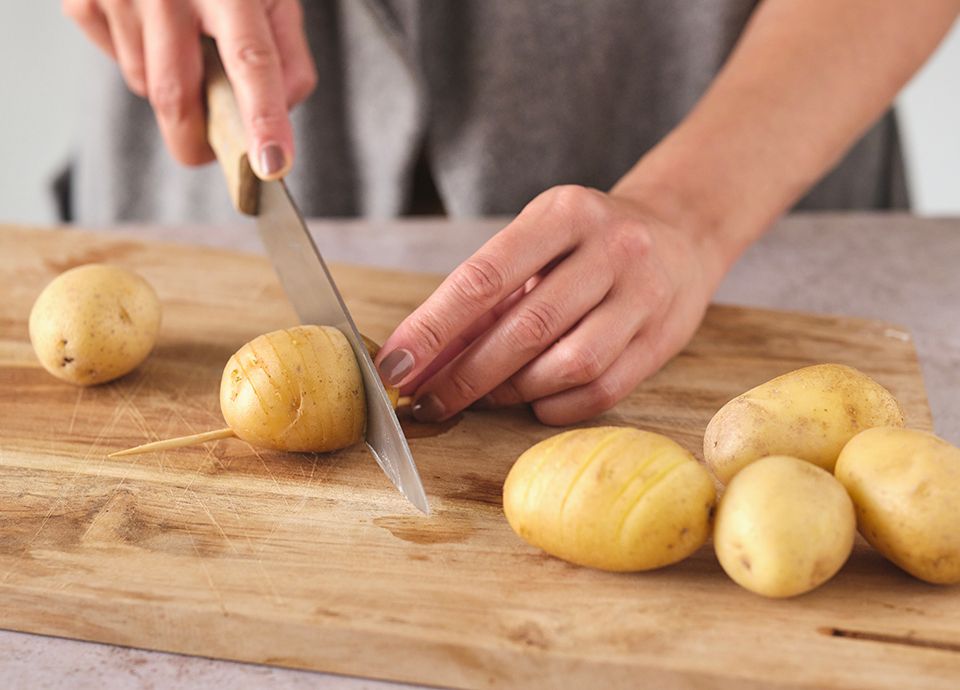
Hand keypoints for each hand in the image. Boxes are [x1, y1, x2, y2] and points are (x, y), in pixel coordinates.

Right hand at [64, 0, 315, 177]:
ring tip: (186, 47)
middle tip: (212, 153)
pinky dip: (139, 59)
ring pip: (146, 85)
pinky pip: (116, 61)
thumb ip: (288, 58)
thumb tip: (278, 116)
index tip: (271, 164)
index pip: (251, 61)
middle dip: (195, 141)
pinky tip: (152, 26)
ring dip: (171, 90)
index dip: (263, 118)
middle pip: (176, 96)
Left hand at [375, 184, 727, 425]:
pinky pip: (603, 391)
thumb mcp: (538, 241)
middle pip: (526, 329)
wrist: (681, 232)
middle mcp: (610, 249)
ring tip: (486, 395)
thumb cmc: (588, 242)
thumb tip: (423, 356)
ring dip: (514, 391)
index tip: (395, 367)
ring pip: (569, 364)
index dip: (433, 328)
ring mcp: (645, 294)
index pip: (485, 278)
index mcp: (564, 214)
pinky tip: (534, 402)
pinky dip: (557, 406)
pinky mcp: (665, 337)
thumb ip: (487, 295)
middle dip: (466, 375)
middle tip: (429, 401)